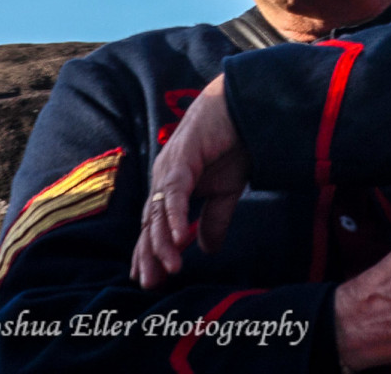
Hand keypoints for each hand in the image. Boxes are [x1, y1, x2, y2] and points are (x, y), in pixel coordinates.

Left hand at [130, 74, 249, 288]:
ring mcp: (170, 167)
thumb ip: (214, 219)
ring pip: (159, 212)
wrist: (242, 107)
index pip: (155, 223)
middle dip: (148, 254)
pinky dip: (175, 217)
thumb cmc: (233, 144)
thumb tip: (205, 250)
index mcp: (172, 184)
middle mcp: (164, 177)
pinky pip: (175, 194)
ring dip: (162, 243)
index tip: (149, 279)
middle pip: (150, 221)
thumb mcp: (226, 191)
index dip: (151, 250)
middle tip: (149, 283)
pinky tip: (178, 239)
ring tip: (167, 270)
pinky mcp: (182, 159)